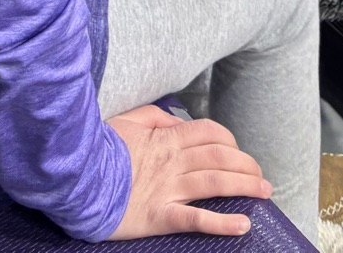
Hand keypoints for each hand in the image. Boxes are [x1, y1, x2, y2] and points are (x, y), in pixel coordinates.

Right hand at [107, 104, 270, 238]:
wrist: (78, 177)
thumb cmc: (100, 149)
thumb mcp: (126, 121)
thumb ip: (154, 117)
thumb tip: (177, 121)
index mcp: (166, 139)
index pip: (210, 133)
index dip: (231, 142)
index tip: (240, 153)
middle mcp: (172, 162)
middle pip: (220, 158)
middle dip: (247, 166)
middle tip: (262, 178)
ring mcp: (168, 189)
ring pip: (215, 183)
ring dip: (245, 187)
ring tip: (264, 193)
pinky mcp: (160, 216)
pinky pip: (196, 219)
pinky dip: (222, 223)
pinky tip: (243, 225)